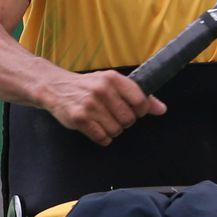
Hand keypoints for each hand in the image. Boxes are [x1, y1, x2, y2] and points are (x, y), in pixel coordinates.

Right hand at [38, 69, 166, 145]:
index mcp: (113, 79)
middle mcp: (102, 90)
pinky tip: (95, 127)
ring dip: (112, 130)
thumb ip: (138, 95)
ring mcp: (90, 105)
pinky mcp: (80, 119)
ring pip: (116, 130)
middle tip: (112, 115)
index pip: (140, 101)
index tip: (134, 111)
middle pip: (129, 119)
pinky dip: (102, 137)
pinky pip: (102, 138)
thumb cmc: (88, 86)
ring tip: (101, 120)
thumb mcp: (112, 83)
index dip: (141, 111)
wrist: (55, 87)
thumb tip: (162, 109)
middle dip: (124, 122)